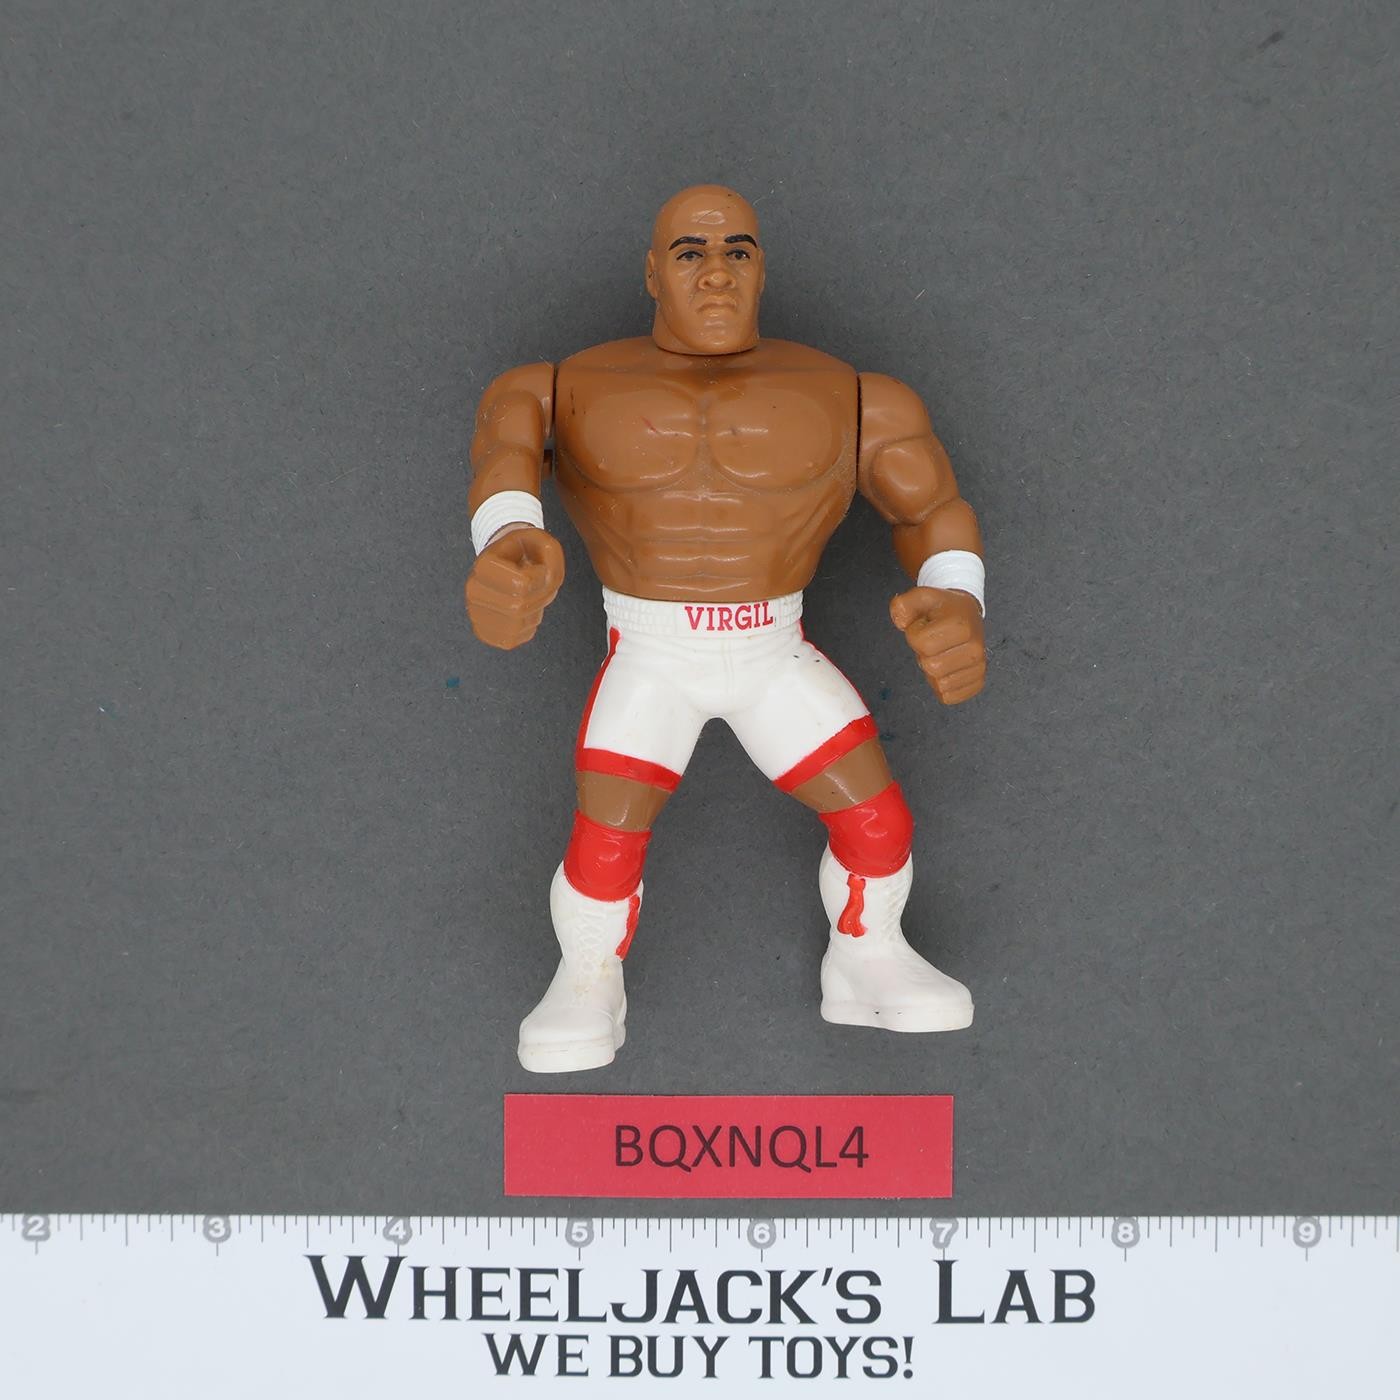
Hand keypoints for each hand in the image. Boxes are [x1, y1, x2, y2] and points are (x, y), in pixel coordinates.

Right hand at [465, 526, 564, 648]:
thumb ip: (551, 552)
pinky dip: (525, 628)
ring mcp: (475, 612)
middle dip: (540, 597)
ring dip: (534, 614)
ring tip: (531, 597)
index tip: (537, 568)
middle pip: (518, 607)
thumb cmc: (522, 551)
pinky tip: (524, 612)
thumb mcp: (540, 540)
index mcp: (484, 565)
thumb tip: (547, 577)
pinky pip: (511, 640)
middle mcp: (474, 590)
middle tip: (540, 585)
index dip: (541, 577)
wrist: (502, 562)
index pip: (523, 584)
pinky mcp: (483, 630)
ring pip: (515, 626)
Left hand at [889, 586, 985, 704]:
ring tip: (941, 653)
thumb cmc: (944, 609)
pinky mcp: (977, 682)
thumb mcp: (921, 597)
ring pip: (939, 684)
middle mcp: (975, 648)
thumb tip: (901, 622)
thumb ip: (903, 605)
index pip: (921, 643)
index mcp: (961, 625)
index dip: (915, 634)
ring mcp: (979, 667)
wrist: (968, 615)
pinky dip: (941, 685)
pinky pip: (949, 696)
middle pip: (930, 666)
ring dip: (933, 671)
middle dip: (924, 654)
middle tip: (934, 641)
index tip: (925, 627)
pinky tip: (947, 668)